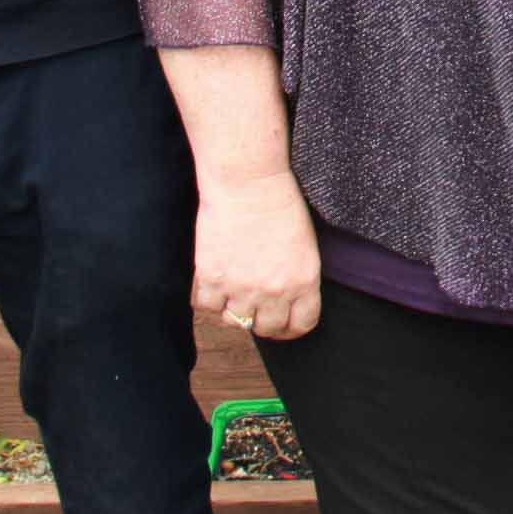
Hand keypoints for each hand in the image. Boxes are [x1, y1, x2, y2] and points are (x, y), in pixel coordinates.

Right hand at [191, 168, 320, 340]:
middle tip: (257, 309)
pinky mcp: (212, 280)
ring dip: (234, 312)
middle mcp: (274, 292)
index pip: (302, 325)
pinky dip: (209, 300)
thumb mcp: (305, 246)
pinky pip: (207, 308)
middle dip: (264, 322)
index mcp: (304, 282)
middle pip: (267, 329)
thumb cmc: (280, 204)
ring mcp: (241, 289)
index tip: (284, 322)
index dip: (292, 326)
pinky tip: (214, 285)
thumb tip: (286, 301)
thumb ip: (297, 278)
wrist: (248, 183)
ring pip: (235, 323)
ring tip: (234, 293)